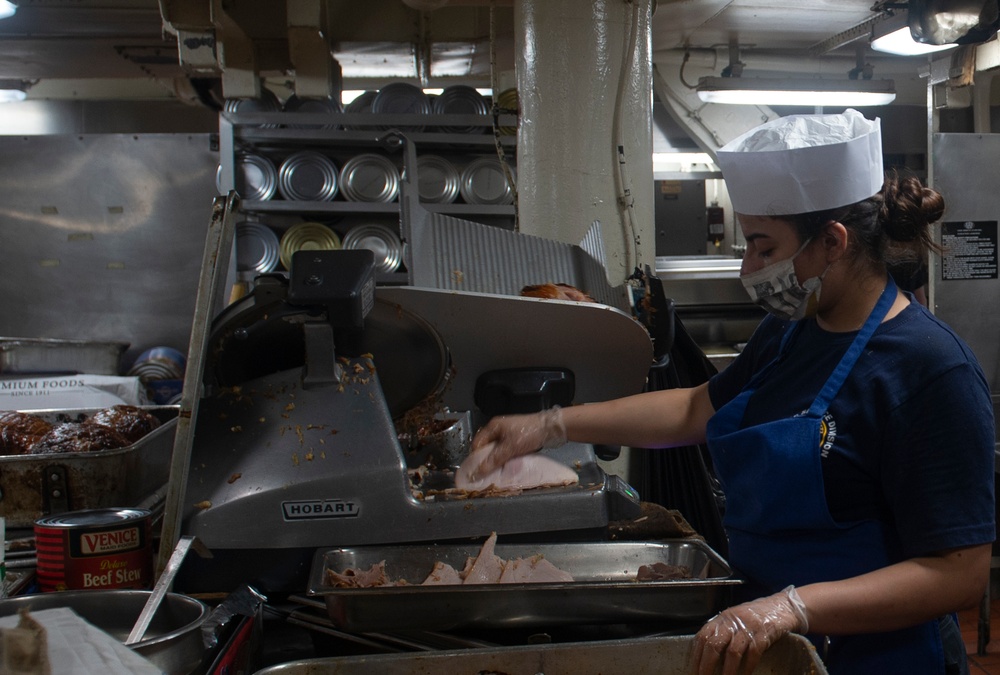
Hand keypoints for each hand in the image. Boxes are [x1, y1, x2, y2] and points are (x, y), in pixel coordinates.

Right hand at [459, 407, 566, 481]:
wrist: (551, 428)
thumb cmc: (528, 434)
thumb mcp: (509, 448)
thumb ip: (493, 460)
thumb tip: (477, 473)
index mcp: (493, 426)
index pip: (477, 444)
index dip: (475, 458)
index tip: (477, 472)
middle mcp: (498, 429)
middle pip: (487, 447)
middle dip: (487, 460)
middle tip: (487, 474)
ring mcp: (508, 433)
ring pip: (497, 450)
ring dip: (497, 460)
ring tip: (497, 472)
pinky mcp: (516, 438)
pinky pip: (506, 450)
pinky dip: (506, 458)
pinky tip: (507, 466)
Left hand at [690, 586, 808, 674]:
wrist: (783, 606)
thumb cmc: (756, 615)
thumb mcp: (735, 619)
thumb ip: (722, 632)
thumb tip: (706, 654)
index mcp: (722, 618)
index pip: (702, 636)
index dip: (696, 656)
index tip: (693, 671)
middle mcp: (733, 621)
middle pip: (714, 644)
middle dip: (707, 666)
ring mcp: (748, 626)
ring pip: (733, 651)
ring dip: (727, 671)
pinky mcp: (764, 633)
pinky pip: (753, 652)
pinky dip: (748, 667)